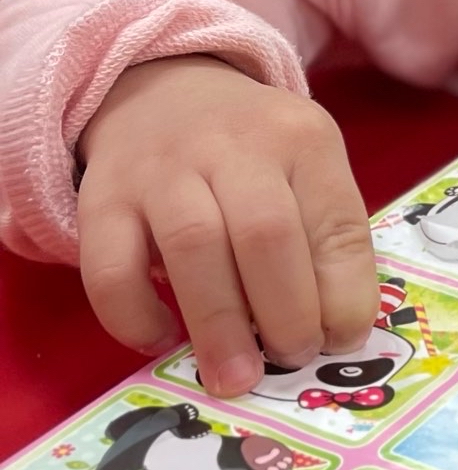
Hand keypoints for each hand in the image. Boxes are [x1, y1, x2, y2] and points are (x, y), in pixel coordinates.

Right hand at [77, 57, 378, 399]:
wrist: (162, 93)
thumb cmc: (253, 154)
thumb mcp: (308, 170)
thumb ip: (325, 239)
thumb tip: (335, 335)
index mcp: (303, 139)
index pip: (338, 222)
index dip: (344, 295)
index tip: (340, 343)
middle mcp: (235, 145)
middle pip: (266, 233)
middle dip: (285, 313)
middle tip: (290, 361)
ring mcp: (163, 168)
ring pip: (194, 246)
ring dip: (219, 325)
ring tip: (236, 376)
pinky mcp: (102, 198)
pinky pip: (111, 267)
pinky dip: (135, 316)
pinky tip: (161, 339)